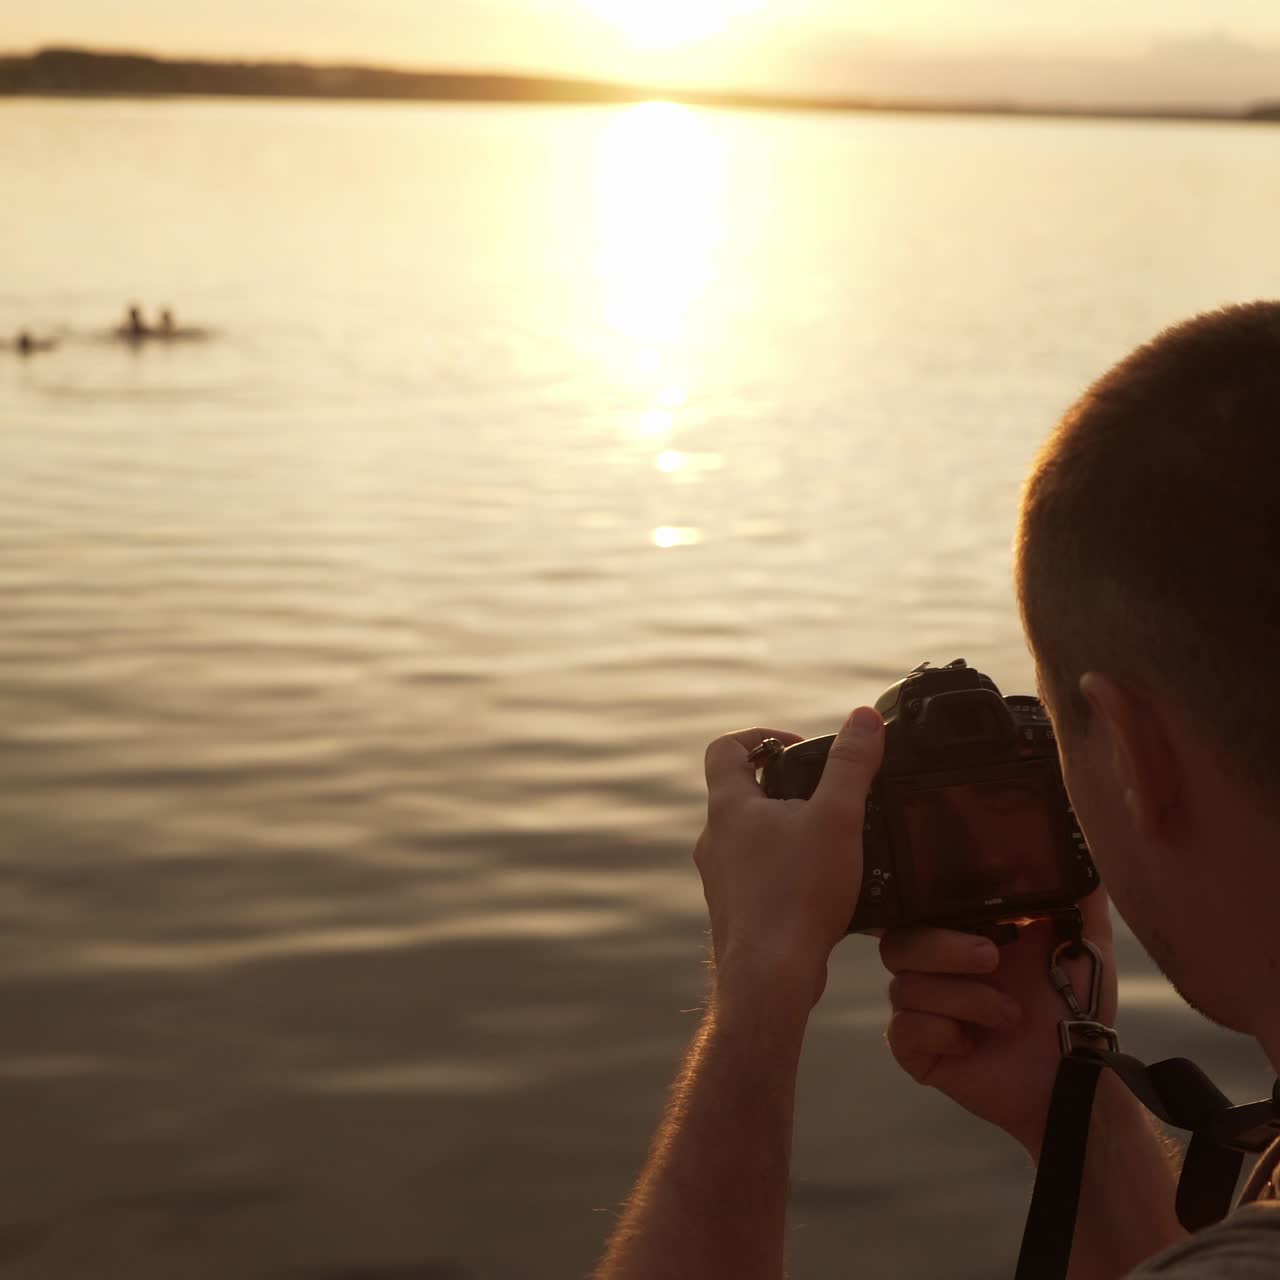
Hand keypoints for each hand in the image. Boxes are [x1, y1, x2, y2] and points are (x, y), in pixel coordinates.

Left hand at [695, 707, 884, 1015]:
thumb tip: (863, 718)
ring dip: (787, 831)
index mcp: (729, 806)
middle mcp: (715, 839)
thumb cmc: (796, 896)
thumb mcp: (836, 818)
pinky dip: (788, 870)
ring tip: (831, 841)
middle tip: (825, 795)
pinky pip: (760, 876)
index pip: (726, 748)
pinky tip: (824, 886)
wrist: (769, 977)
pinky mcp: (737, 911)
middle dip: (784, 786)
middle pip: (741, 793)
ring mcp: (721, 878)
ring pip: (751, 838)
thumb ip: (851, 765)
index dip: (760, 736)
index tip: (796, 746)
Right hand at [880, 887, 1116, 1154]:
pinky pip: (901, 1029)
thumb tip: (1079, 841)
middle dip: (944, 948)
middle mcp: (933, 967)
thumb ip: (1079, 892)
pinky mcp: (916, 1048)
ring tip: (1009, 1017)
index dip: (930, 900)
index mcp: (961, 933)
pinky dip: (938, 1032)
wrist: (1075, 1078)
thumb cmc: (1077, 1007)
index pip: (919, 904)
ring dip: (962, 1000)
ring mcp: (921, 1008)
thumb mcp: (1084, 941)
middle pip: (897, 940)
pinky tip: (970, 1044)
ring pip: (903, 986)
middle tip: (991, 958)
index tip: (969, 905)